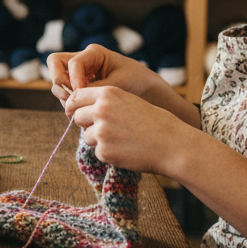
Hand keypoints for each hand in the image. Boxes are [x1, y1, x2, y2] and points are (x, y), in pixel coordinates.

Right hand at [47, 44, 158, 104]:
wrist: (142, 87)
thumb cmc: (135, 80)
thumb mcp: (119, 83)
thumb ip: (97, 88)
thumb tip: (76, 97)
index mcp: (94, 53)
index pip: (73, 63)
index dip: (74, 79)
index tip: (82, 94)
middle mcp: (82, 59)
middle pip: (55, 62)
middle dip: (58, 80)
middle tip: (69, 97)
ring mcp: (77, 72)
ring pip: (56, 78)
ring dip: (62, 93)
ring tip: (76, 107)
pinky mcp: (76, 84)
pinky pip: (63, 90)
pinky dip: (67, 100)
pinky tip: (80, 109)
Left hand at [63, 85, 185, 173]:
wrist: (173, 145)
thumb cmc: (156, 123)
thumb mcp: (130, 101)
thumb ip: (107, 103)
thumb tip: (83, 109)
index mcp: (108, 94)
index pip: (76, 97)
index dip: (74, 105)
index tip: (74, 111)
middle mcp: (101, 111)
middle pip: (77, 117)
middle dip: (86, 123)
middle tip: (105, 129)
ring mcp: (101, 132)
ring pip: (87, 136)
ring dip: (99, 140)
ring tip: (122, 140)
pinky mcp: (104, 151)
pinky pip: (98, 151)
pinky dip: (109, 153)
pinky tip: (127, 150)